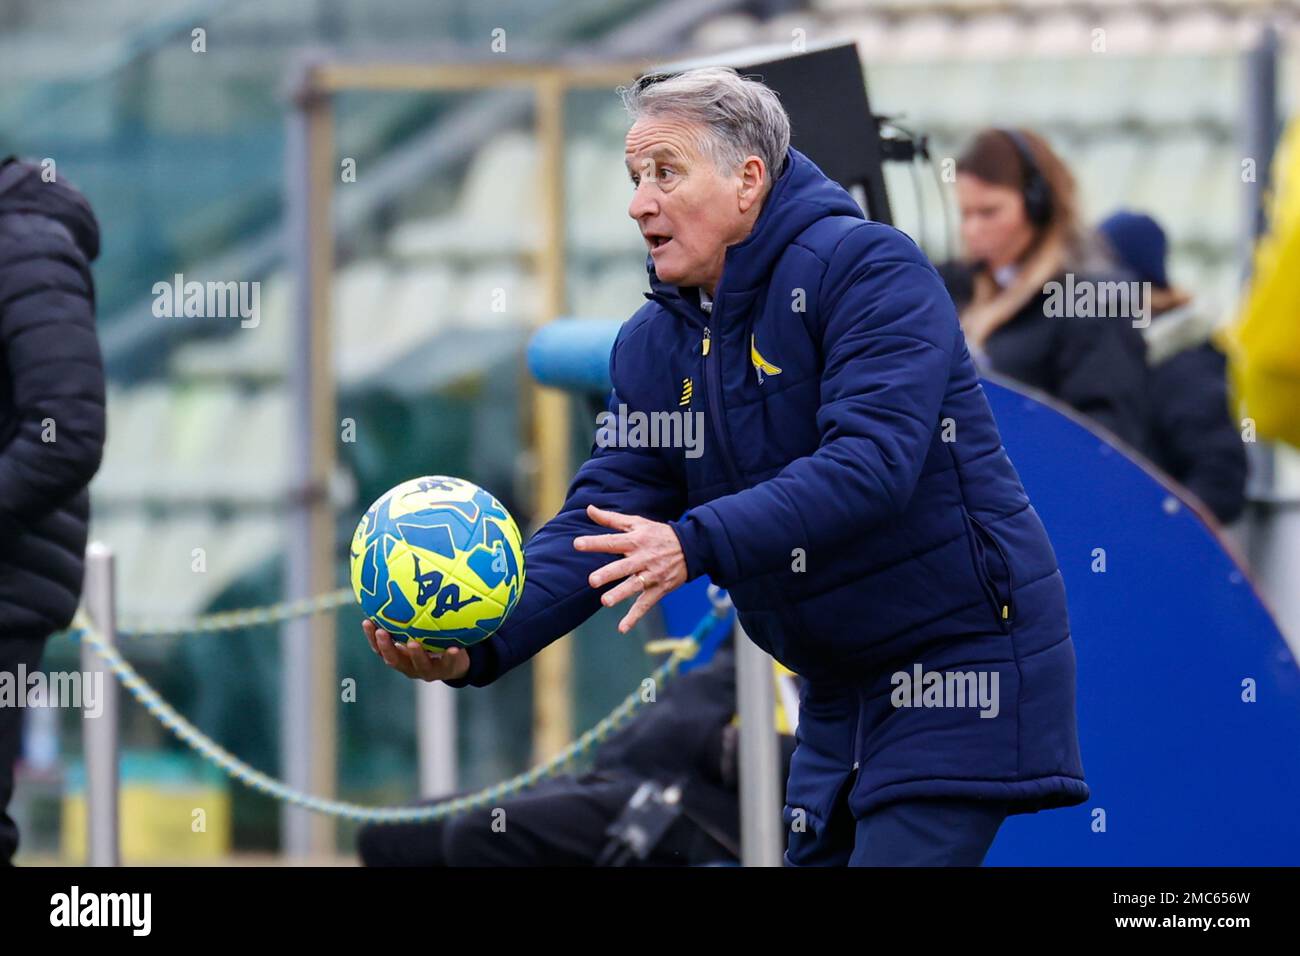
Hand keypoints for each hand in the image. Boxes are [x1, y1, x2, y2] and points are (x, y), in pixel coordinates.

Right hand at [362, 619, 469, 682]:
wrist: (454, 665)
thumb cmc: (431, 643)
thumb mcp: (418, 630)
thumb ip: (407, 616)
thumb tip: (397, 585)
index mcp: (400, 656)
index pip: (380, 648)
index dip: (371, 637)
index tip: (366, 622)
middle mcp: (410, 665)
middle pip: (393, 659)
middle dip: (386, 646)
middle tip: (382, 632)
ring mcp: (426, 670)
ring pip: (419, 664)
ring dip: (415, 654)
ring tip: (413, 643)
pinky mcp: (445, 671)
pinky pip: (448, 663)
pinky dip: (450, 656)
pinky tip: (454, 648)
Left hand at [574, 504, 687, 633]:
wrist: (692, 547)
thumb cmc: (658, 534)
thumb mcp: (637, 523)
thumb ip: (611, 519)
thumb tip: (588, 509)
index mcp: (635, 540)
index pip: (612, 541)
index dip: (595, 543)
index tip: (577, 544)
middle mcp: (643, 558)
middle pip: (623, 566)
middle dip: (608, 573)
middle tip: (592, 580)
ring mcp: (651, 575)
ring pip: (634, 586)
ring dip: (620, 594)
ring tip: (605, 601)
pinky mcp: (659, 589)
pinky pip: (645, 604)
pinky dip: (634, 617)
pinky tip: (622, 628)